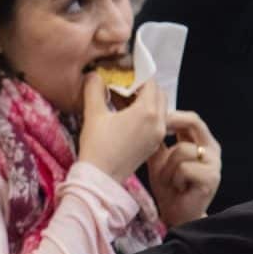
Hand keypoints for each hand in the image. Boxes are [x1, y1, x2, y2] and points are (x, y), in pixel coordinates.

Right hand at [75, 70, 166, 184]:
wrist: (100, 179)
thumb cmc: (97, 146)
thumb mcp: (93, 113)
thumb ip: (94, 89)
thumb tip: (94, 75)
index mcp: (147, 112)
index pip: (150, 82)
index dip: (137, 75)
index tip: (123, 75)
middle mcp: (158, 123)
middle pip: (159, 94)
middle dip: (143, 88)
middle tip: (124, 87)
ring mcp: (157, 136)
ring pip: (159, 109)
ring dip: (146, 101)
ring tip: (124, 102)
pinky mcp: (153, 146)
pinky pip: (156, 123)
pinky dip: (146, 115)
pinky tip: (126, 117)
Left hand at [146, 110, 220, 225]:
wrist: (176, 215)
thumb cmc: (169, 187)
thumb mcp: (159, 159)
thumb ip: (157, 140)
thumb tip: (144, 119)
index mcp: (202, 142)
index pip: (191, 118)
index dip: (172, 115)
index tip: (153, 118)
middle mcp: (212, 150)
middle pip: (194, 122)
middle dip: (171, 123)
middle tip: (154, 133)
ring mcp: (214, 163)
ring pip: (182, 149)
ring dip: (167, 167)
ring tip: (169, 180)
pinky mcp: (211, 178)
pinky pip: (184, 168)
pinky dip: (174, 179)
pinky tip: (178, 188)